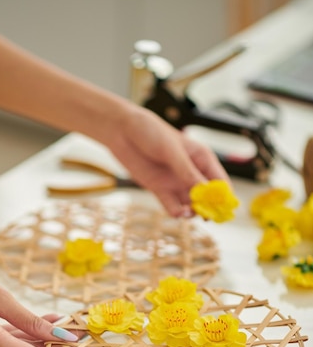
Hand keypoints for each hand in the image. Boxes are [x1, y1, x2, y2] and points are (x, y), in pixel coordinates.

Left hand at [109, 105, 229, 217]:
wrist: (122, 131)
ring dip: (192, 212)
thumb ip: (186, 171)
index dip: (223, 196)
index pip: (219, 181)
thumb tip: (205, 191)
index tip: (223, 208)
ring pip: (191, 204)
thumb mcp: (171, 151)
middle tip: (207, 215)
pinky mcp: (160, 189)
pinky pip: (172, 206)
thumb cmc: (151, 132)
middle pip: (207, 197)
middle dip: (209, 207)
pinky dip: (177, 212)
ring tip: (189, 213)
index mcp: (202, 158)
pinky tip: (178, 213)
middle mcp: (192, 172)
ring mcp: (176, 182)